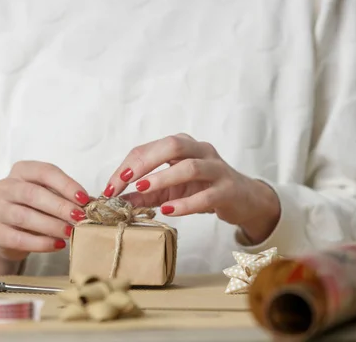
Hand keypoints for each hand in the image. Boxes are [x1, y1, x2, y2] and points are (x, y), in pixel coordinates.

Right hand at [0, 161, 88, 275]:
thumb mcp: (51, 197)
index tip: (83, 199)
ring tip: (70, 232)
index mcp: (21, 171)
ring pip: (24, 216)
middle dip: (59, 206)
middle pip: (32, 194)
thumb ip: (68, 198)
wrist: (10, 235)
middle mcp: (5, 187)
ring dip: (51, 225)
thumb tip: (92, 204)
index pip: (44, 172)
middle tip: (79, 218)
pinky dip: (41, 243)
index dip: (66, 185)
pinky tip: (58, 244)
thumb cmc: (35, 209)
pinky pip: (19, 239)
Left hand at [103, 134, 280, 243]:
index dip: (128, 165)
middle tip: (125, 180)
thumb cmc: (203, 189)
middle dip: (145, 162)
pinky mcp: (228, 189)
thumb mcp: (170, 191)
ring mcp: (216, 169)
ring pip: (191, 166)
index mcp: (183, 146)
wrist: (244, 200)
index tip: (111, 185)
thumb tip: (118, 200)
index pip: (150, 148)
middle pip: (172, 145)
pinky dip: (186, 203)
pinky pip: (206, 195)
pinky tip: (169, 210)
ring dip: (164, 177)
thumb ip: (145, 194)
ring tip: (143, 190)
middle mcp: (200, 150)